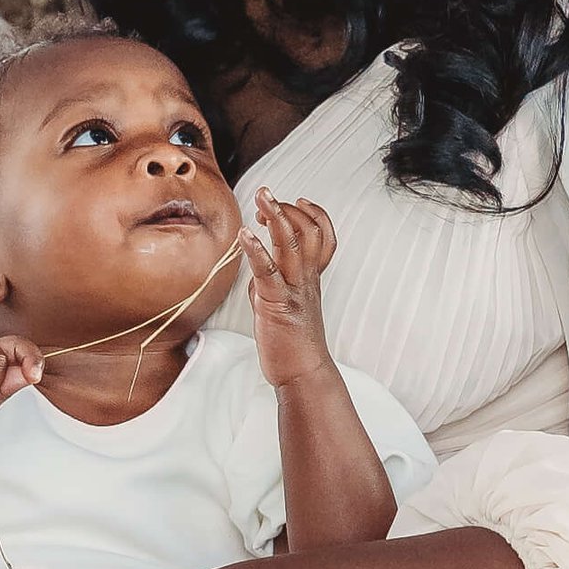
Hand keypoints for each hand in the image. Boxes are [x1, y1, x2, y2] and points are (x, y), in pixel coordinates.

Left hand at [241, 189, 337, 389]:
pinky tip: (245, 235)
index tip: (293, 202)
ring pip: (292, 244)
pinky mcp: (276, 304)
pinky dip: (257, 250)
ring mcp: (293, 290)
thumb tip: (257, 260)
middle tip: (267, 194)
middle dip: (288, 207)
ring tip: (262, 197)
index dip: (311, 213)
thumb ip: (274, 278)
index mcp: (310, 277)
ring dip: (276, 217)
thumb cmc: (292, 340)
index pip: (323, 234)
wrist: (303, 374)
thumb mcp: (285, 301)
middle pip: (308, 231)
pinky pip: (269, 272)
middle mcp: (306, 279)